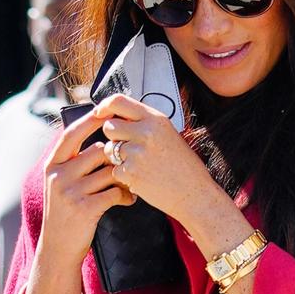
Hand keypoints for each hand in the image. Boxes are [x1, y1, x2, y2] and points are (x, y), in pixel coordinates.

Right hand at [40, 111, 136, 265]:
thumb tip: (102, 137)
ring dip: (125, 177)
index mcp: (53, 165)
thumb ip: (75, 161)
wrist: (58, 247)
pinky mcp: (84, 208)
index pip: (72, 134)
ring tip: (130, 183)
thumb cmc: (67, 211)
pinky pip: (115, 192)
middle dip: (117, 156)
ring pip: (110, 171)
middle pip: (98, 151)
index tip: (108, 112)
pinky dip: (126, 195)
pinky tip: (128, 199)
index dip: (91, 120)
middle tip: (130, 162)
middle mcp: (58, 175)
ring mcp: (70, 192)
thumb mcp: (62, 183)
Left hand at [94, 94, 216, 222]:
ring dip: (117, 157)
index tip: (100, 112)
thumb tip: (120, 116)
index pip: (118, 101)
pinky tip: (141, 176)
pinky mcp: (131, 172)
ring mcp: (137, 153)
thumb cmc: (183, 165)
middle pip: (109, 126)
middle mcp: (145, 132)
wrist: (193, 192)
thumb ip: (144, 123)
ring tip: (139, 163)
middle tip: (127, 145)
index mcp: (155, 119)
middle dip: (113, 136)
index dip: (104, 106)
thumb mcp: (168, 133)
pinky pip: (114, 170)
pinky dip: (124, 175)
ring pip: (109, 149)